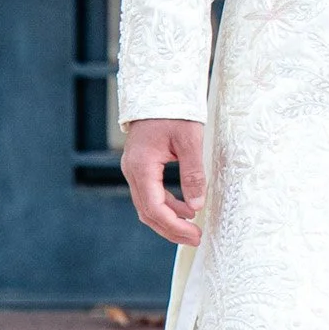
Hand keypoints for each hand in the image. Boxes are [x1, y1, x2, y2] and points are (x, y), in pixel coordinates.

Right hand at [122, 117, 207, 246]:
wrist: (160, 90)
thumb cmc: (175, 111)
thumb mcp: (190, 140)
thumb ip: (193, 174)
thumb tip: (196, 206)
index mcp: (141, 167)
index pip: (154, 208)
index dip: (174, 226)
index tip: (195, 235)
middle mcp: (132, 171)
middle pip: (147, 212)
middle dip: (171, 229)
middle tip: (195, 239)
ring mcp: (134, 169)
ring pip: (147, 205)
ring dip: (169, 220)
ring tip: (192, 229)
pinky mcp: (141, 167)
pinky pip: (150, 194)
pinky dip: (167, 205)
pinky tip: (185, 209)